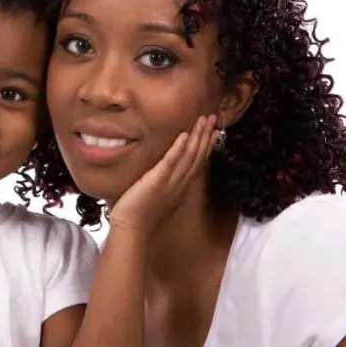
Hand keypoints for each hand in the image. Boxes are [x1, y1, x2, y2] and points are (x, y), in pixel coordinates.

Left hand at [108, 115, 218, 233]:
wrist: (131, 228)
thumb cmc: (140, 214)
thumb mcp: (159, 196)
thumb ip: (165, 183)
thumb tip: (165, 173)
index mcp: (181, 186)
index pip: (198, 162)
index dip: (207, 145)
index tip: (214, 131)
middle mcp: (180, 183)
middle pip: (198, 156)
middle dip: (206, 136)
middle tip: (213, 118)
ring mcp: (170, 182)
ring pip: (189, 156)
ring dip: (197, 136)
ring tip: (203, 120)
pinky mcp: (157, 181)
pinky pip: (170, 162)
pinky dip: (178, 149)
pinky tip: (184, 135)